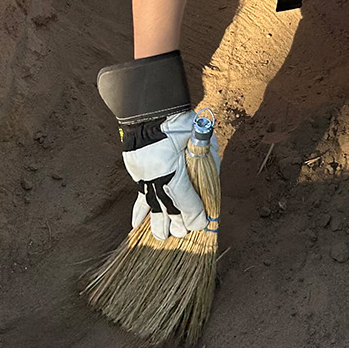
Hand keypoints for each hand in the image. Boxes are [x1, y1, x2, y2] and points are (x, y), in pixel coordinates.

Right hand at [97, 52, 218, 235]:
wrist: (152, 110)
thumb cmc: (182, 124)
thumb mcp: (203, 142)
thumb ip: (208, 163)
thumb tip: (211, 184)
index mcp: (174, 171)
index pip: (186, 203)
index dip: (196, 216)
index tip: (203, 223)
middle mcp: (158, 178)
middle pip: (169, 210)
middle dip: (179, 224)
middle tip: (186, 231)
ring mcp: (145, 176)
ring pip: (153, 207)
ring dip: (159, 223)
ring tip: (163, 237)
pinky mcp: (137, 173)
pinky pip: (140, 196)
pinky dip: (139, 212)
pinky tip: (137, 226)